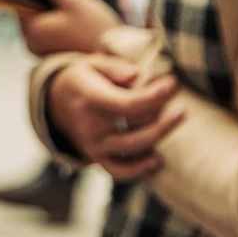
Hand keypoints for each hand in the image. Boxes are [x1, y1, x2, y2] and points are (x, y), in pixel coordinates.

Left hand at [17, 0, 123, 55]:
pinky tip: (76, 13)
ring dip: (53, 5)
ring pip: (42, 15)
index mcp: (30, 30)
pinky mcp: (54, 51)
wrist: (122, 62)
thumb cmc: (97, 33)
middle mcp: (31, 42)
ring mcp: (42, 48)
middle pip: (30, 6)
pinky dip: (59, 16)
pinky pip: (51, 26)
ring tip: (72, 2)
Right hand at [47, 55, 183, 181]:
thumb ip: (115, 68)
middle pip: (135, 130)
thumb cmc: (83, 80)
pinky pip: (119, 171)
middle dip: (163, 120)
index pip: (127, 104)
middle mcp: (89, 126)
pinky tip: (157, 159)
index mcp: (88, 99)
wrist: (56, 102)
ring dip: (157, 136)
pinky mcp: (97, 158)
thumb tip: (136, 76)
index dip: (154, 96)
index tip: (172, 83)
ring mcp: (93, 145)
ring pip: (133, 149)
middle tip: (181, 109)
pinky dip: (139, 169)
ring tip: (173, 120)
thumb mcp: (93, 64)